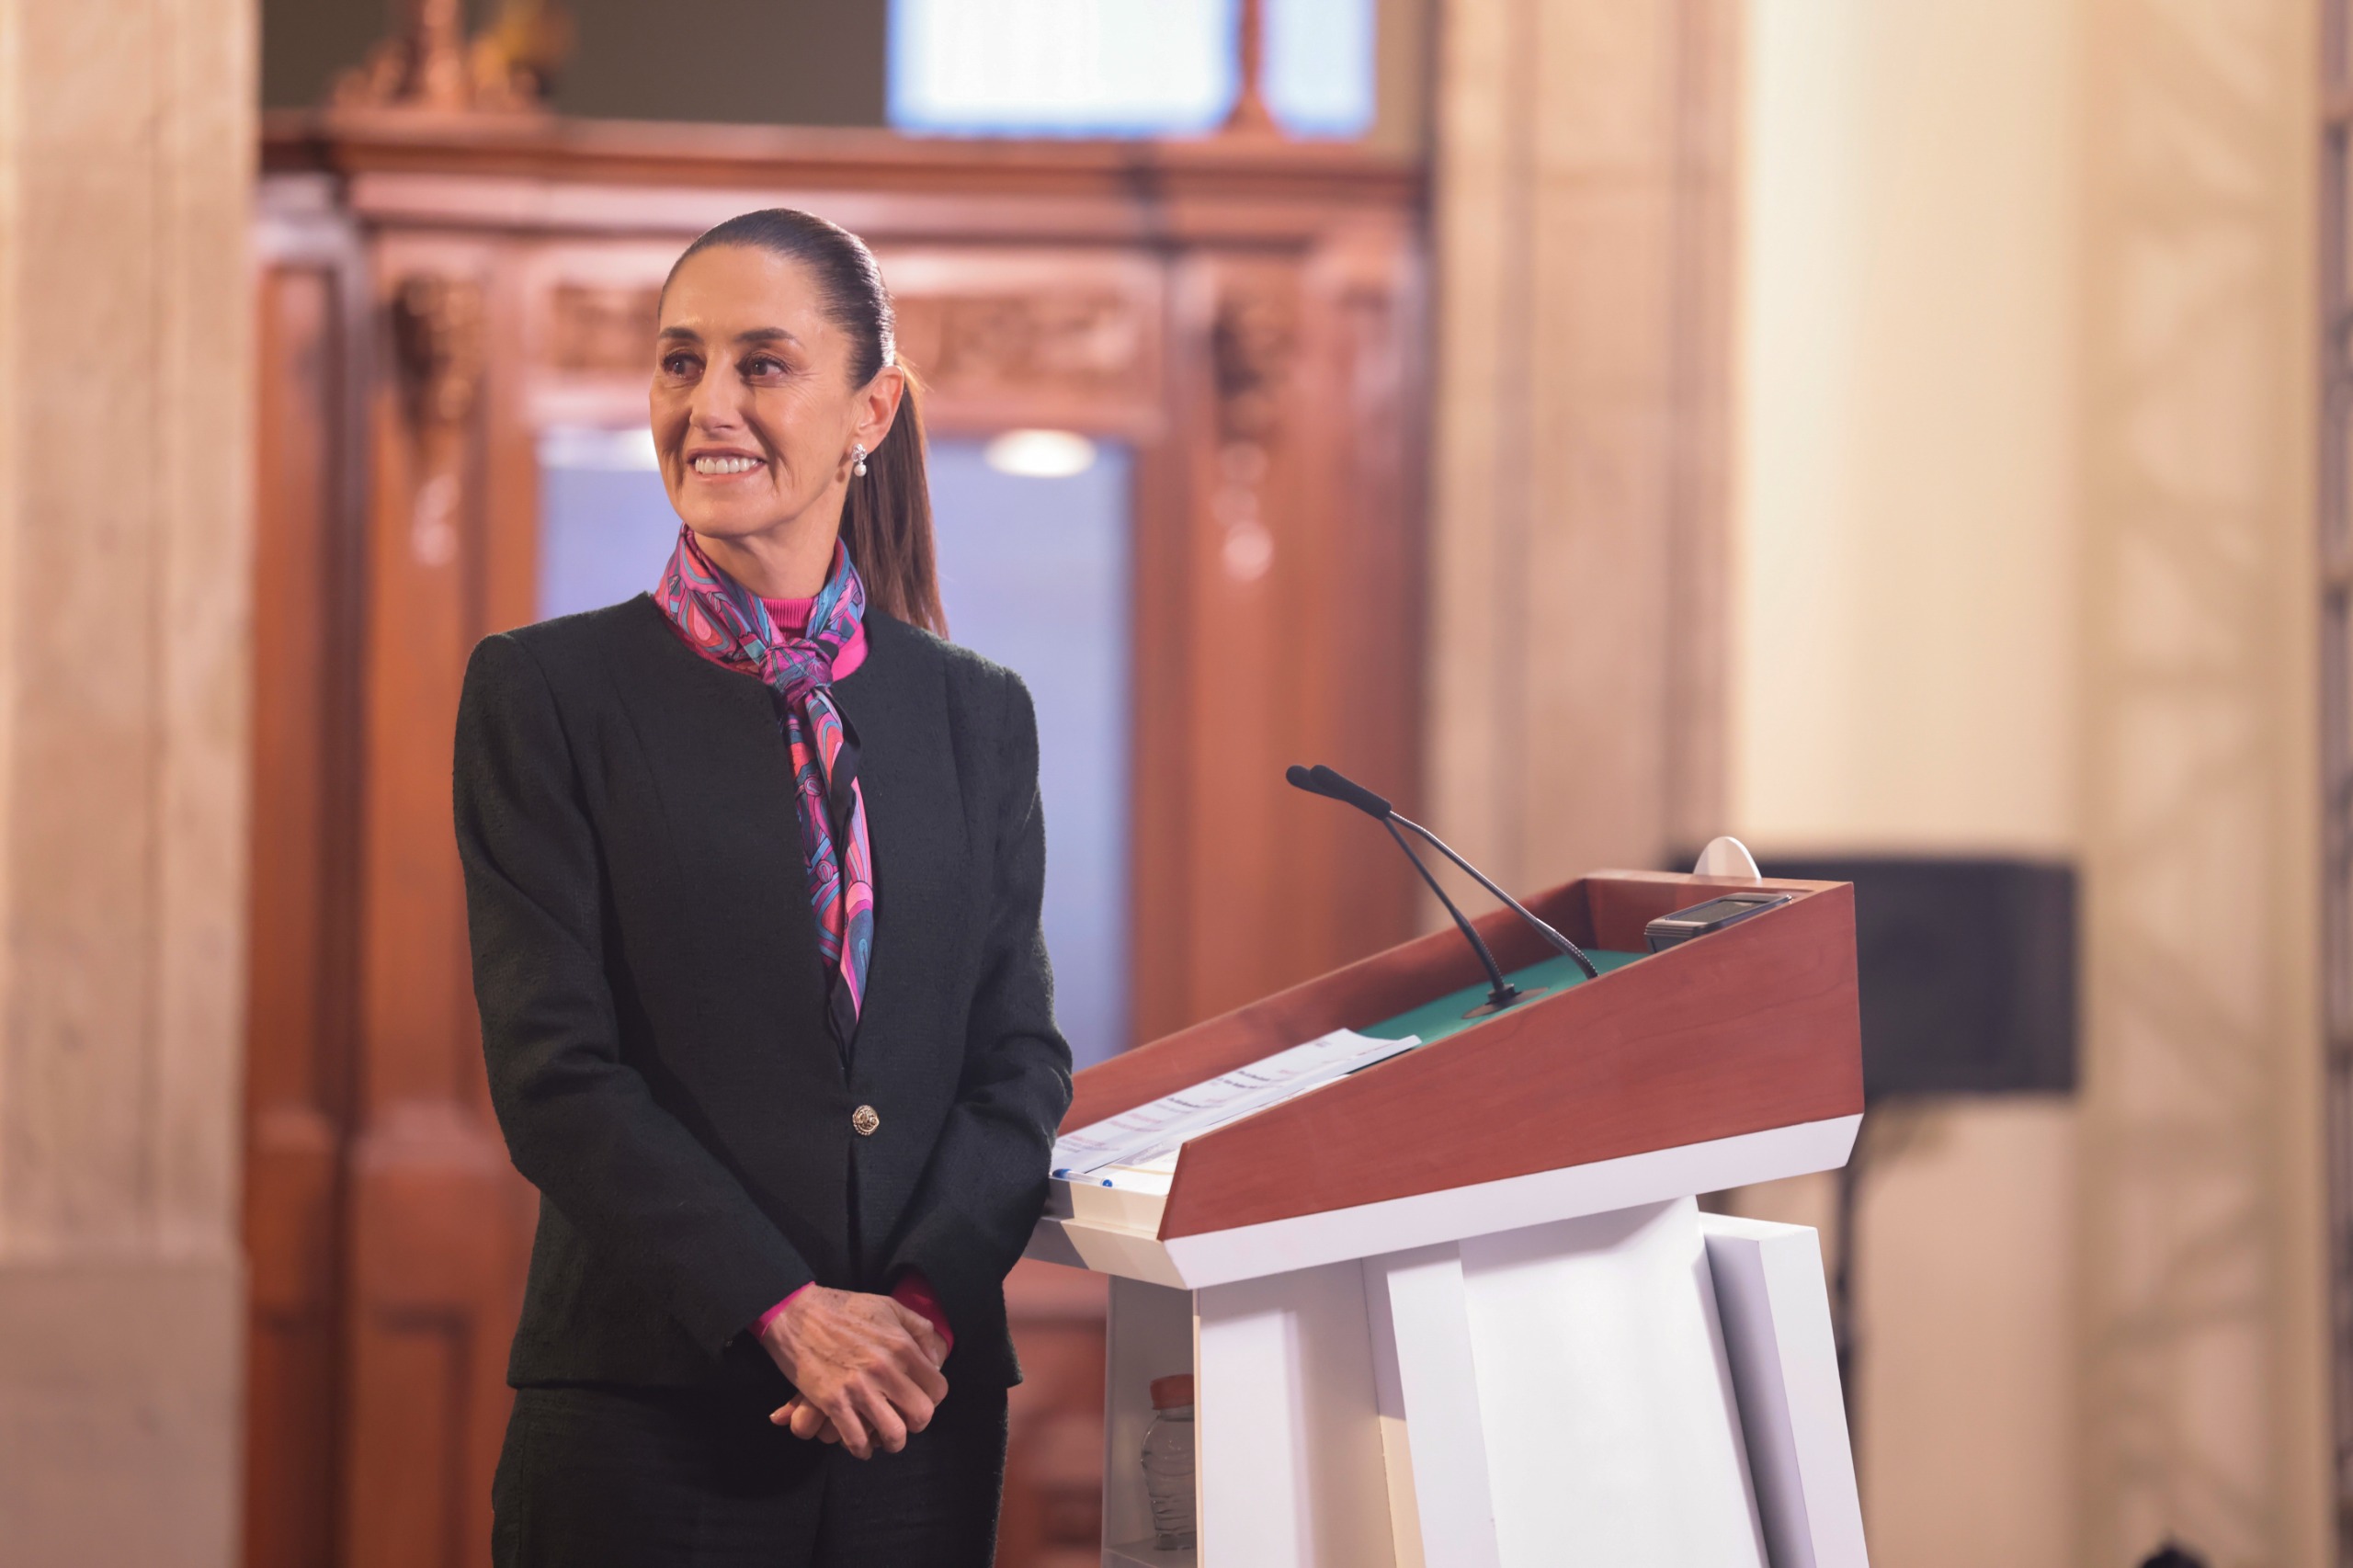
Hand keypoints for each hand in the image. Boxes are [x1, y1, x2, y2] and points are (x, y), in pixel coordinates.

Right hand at [757, 1286, 948, 1457]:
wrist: (795, 1313)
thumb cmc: (843, 1309)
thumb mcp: (890, 1307)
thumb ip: (919, 1330)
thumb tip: (935, 1361)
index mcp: (902, 1346)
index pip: (937, 1389)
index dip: (931, 1399)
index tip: (918, 1398)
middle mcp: (885, 1369)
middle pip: (921, 1416)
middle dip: (916, 1423)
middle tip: (904, 1419)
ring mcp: (859, 1388)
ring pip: (894, 1434)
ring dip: (892, 1441)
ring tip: (885, 1436)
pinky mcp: (832, 1402)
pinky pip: (857, 1440)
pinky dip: (862, 1449)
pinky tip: (861, 1444)